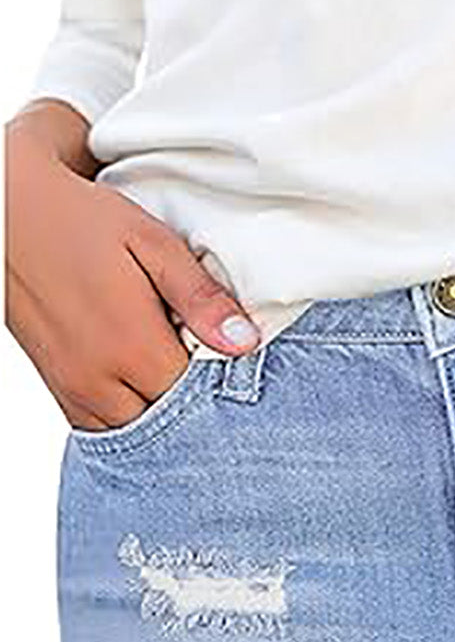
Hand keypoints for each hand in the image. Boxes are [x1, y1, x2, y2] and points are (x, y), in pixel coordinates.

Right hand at [5, 101, 259, 429]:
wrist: (9, 212)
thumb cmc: (82, 221)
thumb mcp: (153, 245)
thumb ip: (200, 298)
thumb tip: (244, 343)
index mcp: (133, 346)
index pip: (201, 397)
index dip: (223, 381)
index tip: (230, 355)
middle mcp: (100, 380)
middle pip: (170, 423)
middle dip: (195, 401)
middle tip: (205, 360)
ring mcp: (74, 388)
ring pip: (136, 429)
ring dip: (161, 410)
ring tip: (172, 366)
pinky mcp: (58, 387)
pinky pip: (101, 426)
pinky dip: (128, 414)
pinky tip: (143, 381)